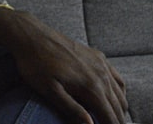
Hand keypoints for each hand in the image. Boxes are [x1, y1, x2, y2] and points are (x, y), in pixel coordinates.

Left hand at [0, 9, 127, 123]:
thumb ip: (72, 109)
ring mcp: (101, 63)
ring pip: (121, 94)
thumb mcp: (49, 91)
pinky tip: (113, 97)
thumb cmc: (36, 64)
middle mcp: (101, 75)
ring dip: (120, 109)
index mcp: (91, 87)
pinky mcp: (97, 55)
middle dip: (117, 122)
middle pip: (118, 107)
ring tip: (113, 120)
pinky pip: (117, 77)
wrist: (31, 35)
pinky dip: (119, 92)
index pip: (110, 117)